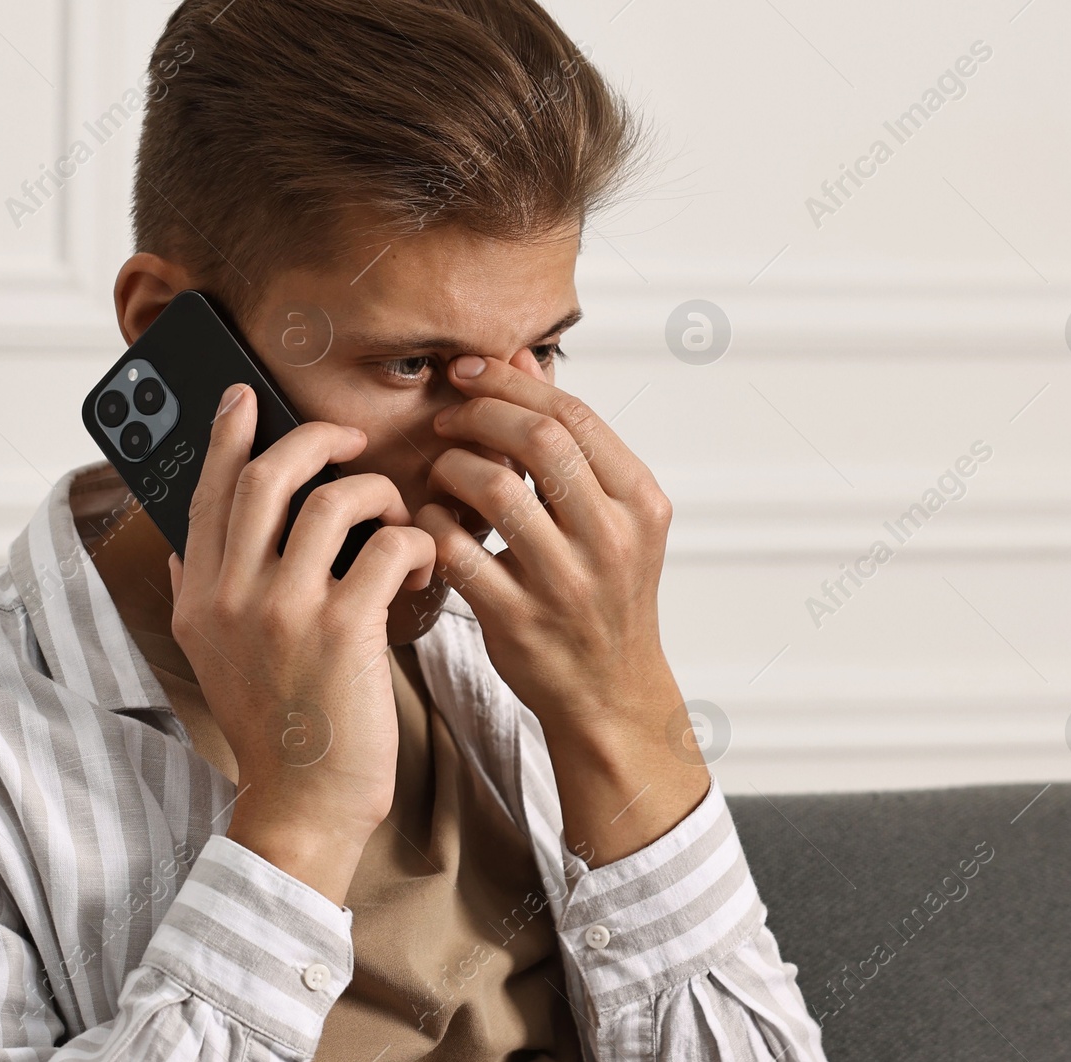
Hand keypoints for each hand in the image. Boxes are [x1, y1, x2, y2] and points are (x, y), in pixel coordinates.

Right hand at [168, 383, 436, 896]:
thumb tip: (183, 551)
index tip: (244, 397)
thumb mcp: (209, 660)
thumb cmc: (274, 727)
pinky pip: (386, 547)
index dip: (225, 435)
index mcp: (200, 596)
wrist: (302, 802)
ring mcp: (286, 610)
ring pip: (333, 499)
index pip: (206, 492)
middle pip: (266, 475)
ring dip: (378, 493)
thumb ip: (195, 597)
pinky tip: (416, 567)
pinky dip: (411, 543)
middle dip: (315, 439)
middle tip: (350, 440)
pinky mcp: (344, 629)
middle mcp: (233, 595)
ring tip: (397, 518)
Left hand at [413, 354, 682, 757]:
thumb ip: (570, 440)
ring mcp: (566, 583)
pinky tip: (430, 520)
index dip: (510, 381)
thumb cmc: (604, 593)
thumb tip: (524, 359)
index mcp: (639, 503)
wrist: (610, 692)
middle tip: (448, 418)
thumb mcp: (612, 515)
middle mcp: (611, 539)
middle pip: (537, 440)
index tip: (468, 372)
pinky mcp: (518, 621)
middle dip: (478, 413)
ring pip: (493, 489)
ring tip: (440, 471)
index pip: (573, 415)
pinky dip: (432, 524)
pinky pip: (457, 550)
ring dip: (451, 467)